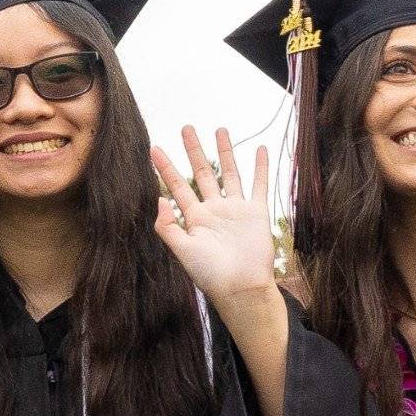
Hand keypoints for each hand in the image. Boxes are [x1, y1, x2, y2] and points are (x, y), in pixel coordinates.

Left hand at [149, 127, 280, 305]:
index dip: (165, 167)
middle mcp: (214, 209)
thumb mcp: (183, 250)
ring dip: (225, 152)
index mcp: (194, 217)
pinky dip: (261, 167)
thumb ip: (168, 227)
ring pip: (229, 173)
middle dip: (194, 151)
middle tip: (186, 128)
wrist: (241, 288)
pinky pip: (259, 185)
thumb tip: (158, 199)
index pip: (176, 186)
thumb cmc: (210, 274)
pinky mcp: (257, 213)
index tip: (154, 148)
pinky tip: (260, 149)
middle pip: (202, 173)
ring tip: (220, 129)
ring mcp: (236, 209)